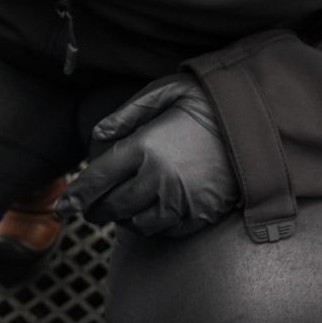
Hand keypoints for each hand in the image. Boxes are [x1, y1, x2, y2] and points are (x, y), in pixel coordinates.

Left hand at [57, 75, 238, 237]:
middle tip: (89, 210)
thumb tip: (97, 135)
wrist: (258, 123)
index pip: (98, 179)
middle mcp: (158, 178)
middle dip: (96, 211)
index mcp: (144, 147)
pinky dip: (152, 227)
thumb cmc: (207, 102)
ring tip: (120, 213)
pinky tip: (149, 216)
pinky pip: (166, 231)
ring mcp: (180, 199)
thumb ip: (128, 113)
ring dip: (123, 221)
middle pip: (114, 206)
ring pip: (138, 224)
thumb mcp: (166, 92)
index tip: (63, 208)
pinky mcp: (200, 214)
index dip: (77, 196)